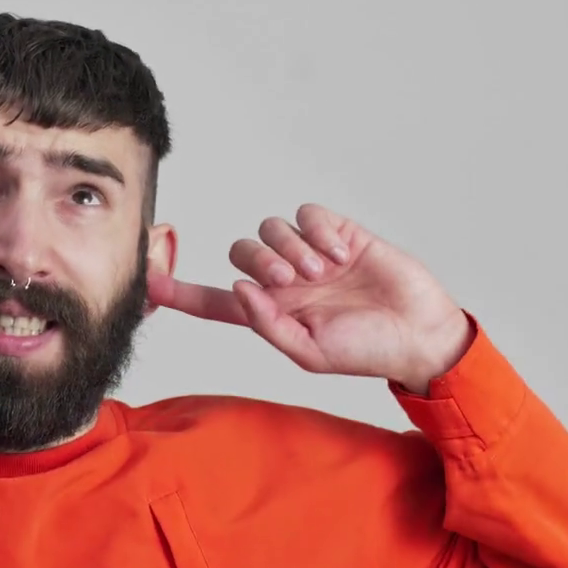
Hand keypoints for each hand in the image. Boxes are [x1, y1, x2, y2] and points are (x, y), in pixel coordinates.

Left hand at [149, 203, 473, 392]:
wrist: (418, 333)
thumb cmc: (366, 351)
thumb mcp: (310, 353)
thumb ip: (269, 325)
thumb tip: (239, 289)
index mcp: (272, 312)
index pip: (216, 301)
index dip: (182, 293)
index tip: (148, 284)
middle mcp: (286, 280)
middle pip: (242, 252)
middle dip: (260, 261)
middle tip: (294, 280)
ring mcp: (311, 254)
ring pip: (271, 228)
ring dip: (292, 247)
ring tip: (325, 271)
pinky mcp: (339, 233)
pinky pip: (307, 214)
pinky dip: (318, 230)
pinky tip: (341, 252)